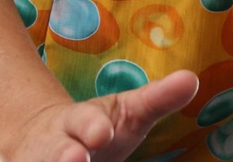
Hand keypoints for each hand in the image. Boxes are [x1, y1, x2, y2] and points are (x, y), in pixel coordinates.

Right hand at [5, 70, 198, 161]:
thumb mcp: (127, 112)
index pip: (86, 122)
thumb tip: (192, 79)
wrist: (41, 142)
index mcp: (79, 122)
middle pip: (57, 153)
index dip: (91, 127)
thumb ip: (158, 99)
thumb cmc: (97, 128)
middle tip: (78, 158)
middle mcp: (56, 148)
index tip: (103, 132)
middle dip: (66, 156)